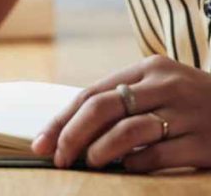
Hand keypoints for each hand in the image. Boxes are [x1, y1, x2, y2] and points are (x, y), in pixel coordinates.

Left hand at [32, 55, 210, 171]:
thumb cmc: (194, 104)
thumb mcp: (162, 89)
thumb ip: (124, 101)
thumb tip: (69, 129)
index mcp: (150, 68)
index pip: (93, 93)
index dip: (63, 119)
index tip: (42, 141)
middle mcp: (167, 85)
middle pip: (103, 107)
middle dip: (72, 134)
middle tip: (57, 157)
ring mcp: (188, 113)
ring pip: (128, 130)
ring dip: (99, 150)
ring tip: (89, 163)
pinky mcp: (205, 142)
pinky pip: (157, 154)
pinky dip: (134, 163)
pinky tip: (126, 168)